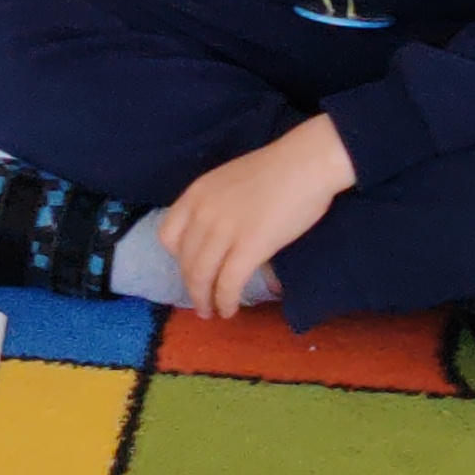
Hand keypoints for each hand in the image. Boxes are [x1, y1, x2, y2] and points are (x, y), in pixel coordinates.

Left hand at [151, 116, 355, 317]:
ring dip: (205, 301)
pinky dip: (225, 301)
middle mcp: (203, 213)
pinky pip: (228, 284)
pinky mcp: (248, 247)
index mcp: (197, 193)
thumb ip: (216, 206)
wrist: (307, 162)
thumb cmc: (277, 168)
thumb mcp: (230, 181)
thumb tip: (220, 237)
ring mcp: (224, 230)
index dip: (177, 258)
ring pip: (202, 277)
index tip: (191, 269)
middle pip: (186, 262)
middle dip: (192, 287)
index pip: (168, 236)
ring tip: (212, 312)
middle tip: (201, 302)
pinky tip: (230, 310)